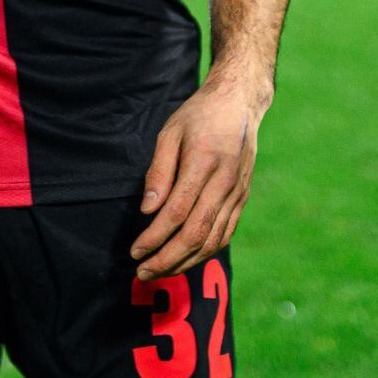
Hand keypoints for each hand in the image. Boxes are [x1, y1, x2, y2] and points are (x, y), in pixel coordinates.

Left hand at [129, 72, 270, 279]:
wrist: (238, 104)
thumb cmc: (198, 116)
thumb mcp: (170, 132)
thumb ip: (158, 172)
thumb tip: (148, 211)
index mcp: (204, 162)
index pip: (177, 212)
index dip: (155, 237)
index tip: (135, 251)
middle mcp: (225, 183)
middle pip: (196, 234)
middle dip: (167, 259)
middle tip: (142, 273)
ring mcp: (237, 194)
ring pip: (213, 241)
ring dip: (185, 262)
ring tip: (159, 272)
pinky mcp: (243, 200)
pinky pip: (225, 234)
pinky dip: (205, 252)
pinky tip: (185, 259)